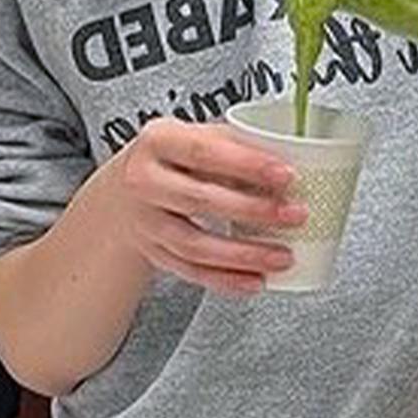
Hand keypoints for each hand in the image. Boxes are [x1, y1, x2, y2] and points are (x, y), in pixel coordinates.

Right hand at [98, 119, 303, 294]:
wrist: (122, 192)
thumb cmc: (172, 160)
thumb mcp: (194, 137)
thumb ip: (236, 145)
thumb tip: (295, 157)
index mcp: (158, 141)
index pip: (204, 152)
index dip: (247, 165)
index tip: (287, 175)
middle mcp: (144, 181)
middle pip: (201, 200)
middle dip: (254, 211)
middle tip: (295, 215)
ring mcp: (145, 221)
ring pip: (196, 244)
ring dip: (244, 255)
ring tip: (282, 256)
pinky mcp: (152, 252)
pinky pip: (190, 272)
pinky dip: (225, 280)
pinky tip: (254, 281)